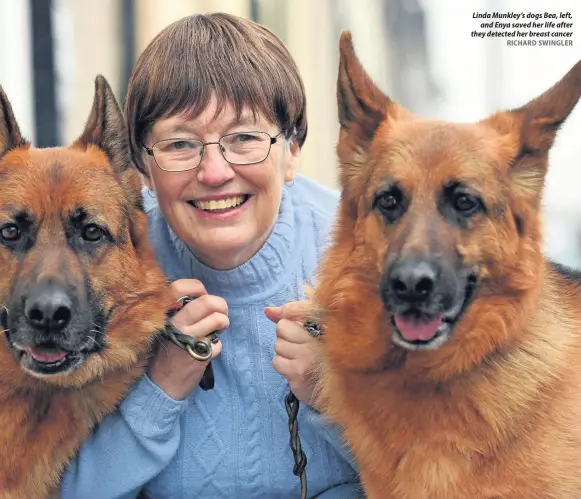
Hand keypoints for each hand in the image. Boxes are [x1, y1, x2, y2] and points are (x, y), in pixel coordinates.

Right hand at [148, 279, 228, 400]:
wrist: (160, 386)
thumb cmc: (167, 352)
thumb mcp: (166, 327)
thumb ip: (180, 311)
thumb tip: (204, 297)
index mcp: (164, 314)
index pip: (180, 287)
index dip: (197, 287)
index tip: (203, 295)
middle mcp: (174, 324)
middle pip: (207, 302)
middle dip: (221, 306)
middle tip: (221, 313)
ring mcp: (186, 340)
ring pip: (217, 320)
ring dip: (224, 323)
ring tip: (219, 329)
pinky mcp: (198, 356)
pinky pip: (218, 344)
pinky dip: (217, 346)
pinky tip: (207, 351)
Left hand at [265, 301, 321, 410]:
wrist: (339, 391)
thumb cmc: (325, 358)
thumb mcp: (316, 331)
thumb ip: (292, 316)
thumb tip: (267, 310)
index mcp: (324, 327)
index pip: (296, 311)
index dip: (291, 321)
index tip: (297, 330)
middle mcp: (316, 341)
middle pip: (281, 328)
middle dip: (286, 337)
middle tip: (298, 347)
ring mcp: (306, 358)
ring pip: (278, 345)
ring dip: (284, 352)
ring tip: (298, 358)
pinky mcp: (298, 373)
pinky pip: (277, 362)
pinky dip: (283, 365)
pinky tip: (295, 369)